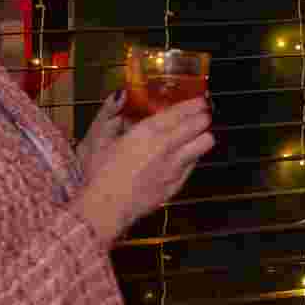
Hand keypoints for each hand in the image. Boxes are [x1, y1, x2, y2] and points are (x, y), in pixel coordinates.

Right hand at [69, 93, 214, 245]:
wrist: (105, 209)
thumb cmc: (100, 174)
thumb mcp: (100, 140)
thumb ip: (111, 114)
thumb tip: (120, 95)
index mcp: (147, 131)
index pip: (180, 112)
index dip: (194, 104)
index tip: (200, 101)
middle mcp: (166, 146)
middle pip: (200, 125)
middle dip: (202, 118)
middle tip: (201, 115)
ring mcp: (175, 167)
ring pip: (204, 144)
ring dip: (202, 136)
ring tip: (197, 135)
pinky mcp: (177, 185)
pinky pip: (194, 165)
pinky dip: (192, 158)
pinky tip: (183, 157)